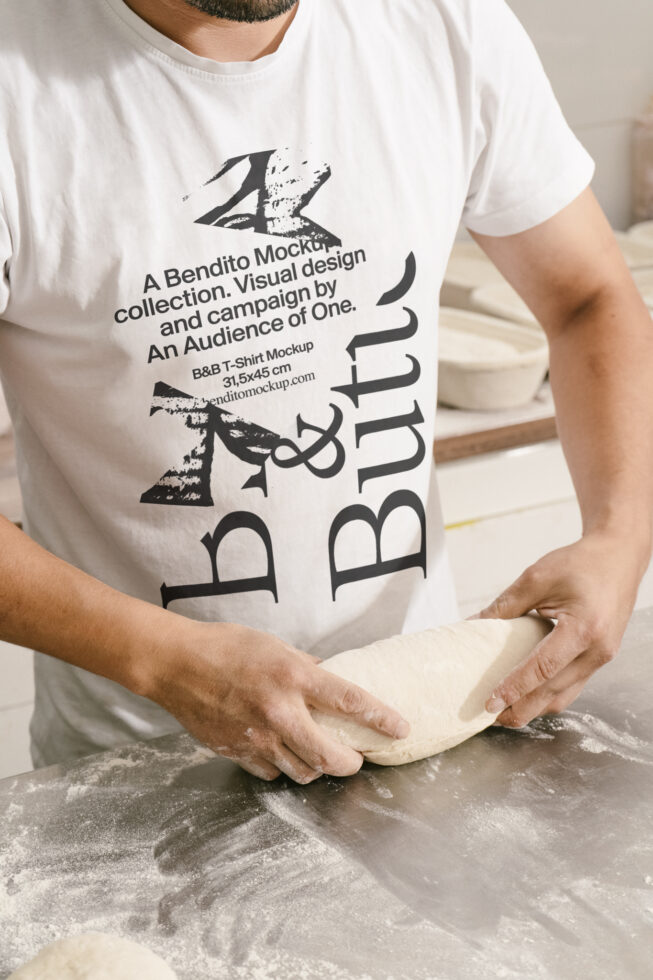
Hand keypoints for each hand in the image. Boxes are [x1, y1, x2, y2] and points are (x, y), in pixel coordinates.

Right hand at [147, 619, 409, 783]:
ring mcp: (256, 737)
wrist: (176, 664)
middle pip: (330, 757)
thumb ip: (306, 668)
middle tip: (357, 757)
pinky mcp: (236, 752)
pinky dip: (283, 767)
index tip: (401, 729)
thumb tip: (331, 679)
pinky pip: (271, 773)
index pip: (350, 701)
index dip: (381, 719)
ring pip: (302, 772)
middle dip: (351, 763)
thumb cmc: (226, 647)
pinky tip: (283, 752)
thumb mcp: (276, 646)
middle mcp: (279, 712)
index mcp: (293, 677)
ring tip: (321, 755)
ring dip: (317, 768)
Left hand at [478, 530, 645, 727]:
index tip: (489, 702)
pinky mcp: (599, 658)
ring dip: (534, 708)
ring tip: (504, 712)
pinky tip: (527, 695)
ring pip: (564, 696)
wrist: (619, 557)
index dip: (514, 688)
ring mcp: (602, 658)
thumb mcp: (537, 577)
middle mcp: (598, 650)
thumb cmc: (582, 563)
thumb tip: (473, 625)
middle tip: (489, 716)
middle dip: (521, 709)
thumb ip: (506, 605)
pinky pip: (572, 686)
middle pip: (554, 692)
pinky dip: (548, 695)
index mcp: (585, 628)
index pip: (542, 668)